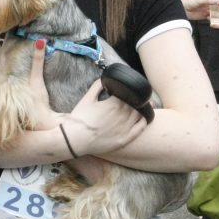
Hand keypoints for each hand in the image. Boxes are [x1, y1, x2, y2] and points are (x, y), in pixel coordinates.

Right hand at [27, 39, 145, 153]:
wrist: (75, 139)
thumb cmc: (80, 119)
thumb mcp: (87, 99)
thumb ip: (97, 86)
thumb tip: (104, 79)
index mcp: (114, 104)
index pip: (128, 93)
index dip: (127, 92)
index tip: (123, 93)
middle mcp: (122, 115)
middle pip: (135, 103)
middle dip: (133, 100)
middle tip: (129, 100)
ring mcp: (125, 128)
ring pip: (139, 113)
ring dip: (139, 108)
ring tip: (135, 107)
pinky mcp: (125, 139)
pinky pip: (140, 127)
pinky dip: (143, 120)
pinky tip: (141, 117)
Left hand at [182, 0, 218, 20]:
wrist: (182, 9)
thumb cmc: (191, 2)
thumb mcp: (201, 0)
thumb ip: (210, 0)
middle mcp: (208, 4)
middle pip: (218, 6)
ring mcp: (207, 10)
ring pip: (215, 12)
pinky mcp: (204, 16)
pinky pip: (211, 17)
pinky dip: (215, 19)